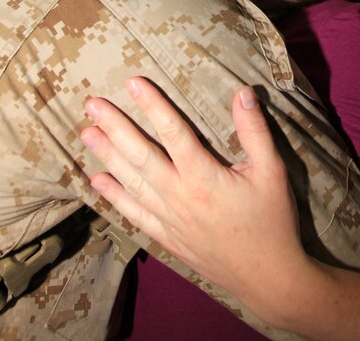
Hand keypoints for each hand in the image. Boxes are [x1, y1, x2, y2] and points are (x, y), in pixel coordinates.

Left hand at [81, 79, 304, 313]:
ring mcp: (170, 219)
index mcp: (204, 177)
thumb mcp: (272, 171)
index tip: (132, 82)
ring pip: (131, 183)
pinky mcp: (167, 238)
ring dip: (107, 156)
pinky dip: (114, 197)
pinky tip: (97, 181)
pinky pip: (134, 214)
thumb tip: (242, 91)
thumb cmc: (272, 221)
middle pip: (140, 155)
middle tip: (92, 104)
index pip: (173, 131)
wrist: (268, 277)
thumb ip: (254, 131)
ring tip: (86, 133)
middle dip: (114, 127)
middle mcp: (179, 196)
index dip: (152, 105)